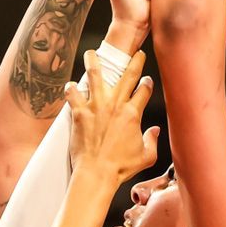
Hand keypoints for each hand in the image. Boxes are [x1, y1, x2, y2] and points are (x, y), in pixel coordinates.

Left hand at [65, 51, 159, 185]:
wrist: (96, 173)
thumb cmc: (120, 167)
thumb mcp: (145, 157)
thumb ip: (152, 141)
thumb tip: (155, 131)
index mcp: (132, 114)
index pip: (144, 91)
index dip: (147, 84)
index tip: (146, 80)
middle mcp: (115, 105)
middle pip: (127, 76)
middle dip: (134, 62)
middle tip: (135, 54)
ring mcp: (96, 107)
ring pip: (95, 75)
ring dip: (94, 61)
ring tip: (91, 53)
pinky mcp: (79, 113)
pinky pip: (73, 94)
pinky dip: (71, 88)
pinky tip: (71, 85)